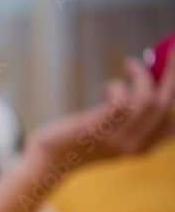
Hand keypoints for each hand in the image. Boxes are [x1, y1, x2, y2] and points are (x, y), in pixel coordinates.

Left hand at [27, 56, 174, 167]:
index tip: (171, 72)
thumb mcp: (113, 138)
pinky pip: (121, 97)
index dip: (174, 95)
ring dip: (140, 74)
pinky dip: (116, 85)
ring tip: (129, 64)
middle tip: (173, 51)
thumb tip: (150, 88)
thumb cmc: (79, 143)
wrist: (49, 159)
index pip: (171, 123)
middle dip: (172, 74)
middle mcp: (133, 146)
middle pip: (164, 105)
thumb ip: (134, 124)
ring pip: (146, 99)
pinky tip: (105, 88)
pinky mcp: (98, 127)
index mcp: (141, 149)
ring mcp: (116, 138)